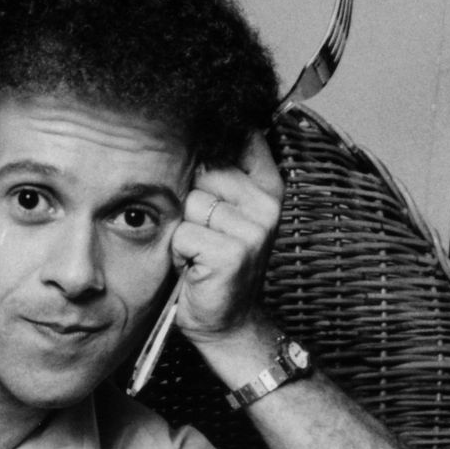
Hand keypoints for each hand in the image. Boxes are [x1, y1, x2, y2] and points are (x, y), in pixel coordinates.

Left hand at [169, 131, 283, 344]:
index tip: (206, 150)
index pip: (242, 138)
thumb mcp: (224, 212)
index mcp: (269, 187)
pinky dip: (180, 252)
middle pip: (203, 171)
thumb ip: (220, 172)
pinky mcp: (232, 253)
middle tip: (204, 232)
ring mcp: (254, 229)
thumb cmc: (215, 263)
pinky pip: (183, 233)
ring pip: (190, 203)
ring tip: (199, 250)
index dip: (213, 145)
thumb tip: (191, 127)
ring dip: (184, 229)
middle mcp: (268, 204)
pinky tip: (196, 266)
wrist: (227, 321)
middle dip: (190, 201)